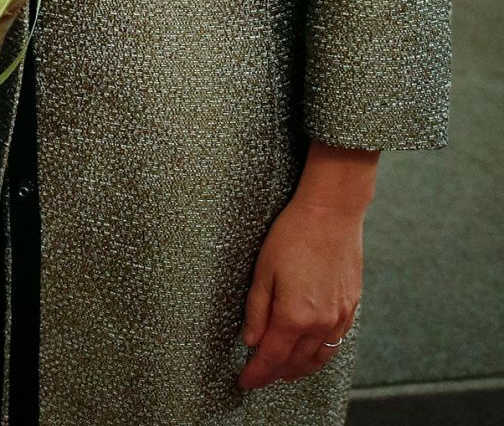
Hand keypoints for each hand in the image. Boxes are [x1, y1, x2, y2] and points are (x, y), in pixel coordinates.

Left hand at [238, 193, 363, 388]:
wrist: (331, 214)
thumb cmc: (292, 236)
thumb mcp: (262, 271)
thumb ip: (257, 310)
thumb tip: (251, 341)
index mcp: (295, 316)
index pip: (272, 357)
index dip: (257, 373)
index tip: (244, 382)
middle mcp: (321, 323)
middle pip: (296, 362)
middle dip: (275, 373)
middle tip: (258, 377)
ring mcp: (340, 317)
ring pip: (319, 357)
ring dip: (299, 369)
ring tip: (282, 371)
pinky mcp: (351, 306)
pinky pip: (336, 342)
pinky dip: (320, 354)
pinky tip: (310, 351)